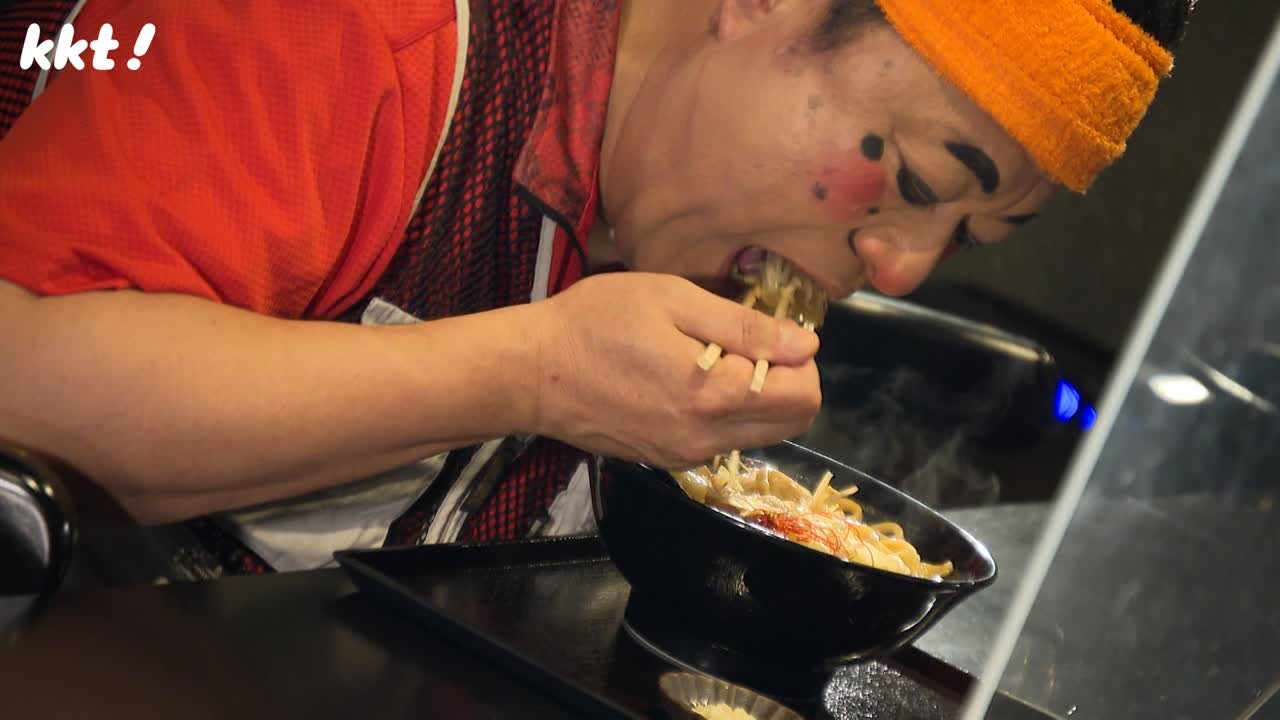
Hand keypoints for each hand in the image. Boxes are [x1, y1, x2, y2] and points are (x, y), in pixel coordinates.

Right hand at [528, 272, 821, 467]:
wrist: (531, 373)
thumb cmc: (596, 322)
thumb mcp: (673, 301)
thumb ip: (745, 328)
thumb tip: (806, 346)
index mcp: (713, 398)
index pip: (803, 395)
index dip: (798, 358)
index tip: (763, 330)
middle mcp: (706, 439)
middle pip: (791, 422)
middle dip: (785, 381)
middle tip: (744, 343)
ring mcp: (685, 456)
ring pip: (759, 434)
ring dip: (755, 397)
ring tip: (710, 358)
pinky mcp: (666, 460)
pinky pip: (722, 440)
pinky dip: (724, 412)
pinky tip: (686, 380)